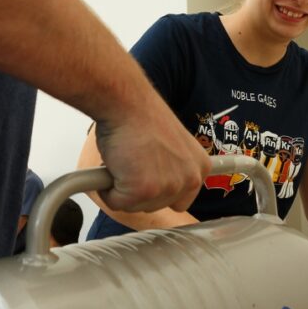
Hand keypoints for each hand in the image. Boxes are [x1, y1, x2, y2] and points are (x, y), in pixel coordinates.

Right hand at [94, 96, 210, 213]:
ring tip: (124, 158)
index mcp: (200, 167)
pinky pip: (116, 202)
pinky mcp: (143, 191)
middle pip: (156, 206)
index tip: (148, 176)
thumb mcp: (171, 146)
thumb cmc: (141, 116)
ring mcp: (168, 187)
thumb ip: (171, 168)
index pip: (180, 199)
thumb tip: (156, 187)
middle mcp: (190, 179)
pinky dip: (107, 188)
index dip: (158, 189)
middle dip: (138, 190)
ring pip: (136, 206)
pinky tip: (113, 164)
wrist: (126, 102)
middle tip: (131, 161)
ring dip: (122, 188)